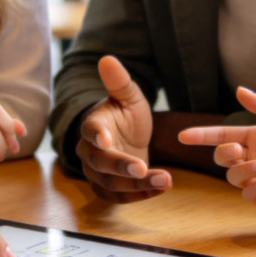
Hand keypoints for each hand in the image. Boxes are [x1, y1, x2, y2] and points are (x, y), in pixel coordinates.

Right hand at [75, 55, 170, 201]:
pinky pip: (119, 197)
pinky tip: (161, 189)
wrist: (126, 136)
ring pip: (110, 184)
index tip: (106, 140)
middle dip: (121, 167)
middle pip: (99, 162)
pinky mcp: (108, 188)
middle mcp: (90, 151)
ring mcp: (97, 172)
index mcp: (93, 124)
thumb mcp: (129, 96)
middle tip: (142, 168)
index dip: (96, 135)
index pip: (90, 130)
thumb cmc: (125, 114)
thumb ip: (119, 82)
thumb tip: (107, 58)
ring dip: (137, 185)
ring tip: (165, 180)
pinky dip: (140, 196)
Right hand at [178, 86, 255, 203]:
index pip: (221, 136)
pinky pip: (250, 197)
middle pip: (223, 160)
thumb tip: (240, 90)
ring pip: (234, 180)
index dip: (201, 136)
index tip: (183, 136)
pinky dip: (254, 191)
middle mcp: (255, 157)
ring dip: (243, 174)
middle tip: (245, 154)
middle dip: (227, 157)